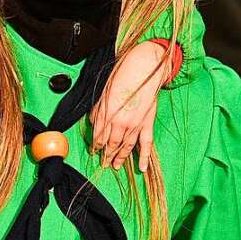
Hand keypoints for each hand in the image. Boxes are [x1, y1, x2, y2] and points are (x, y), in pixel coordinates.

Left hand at [90, 41, 168, 170]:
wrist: (142, 71)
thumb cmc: (122, 79)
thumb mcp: (104, 93)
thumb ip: (98, 111)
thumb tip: (94, 123)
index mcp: (107, 114)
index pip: (99, 136)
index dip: (96, 145)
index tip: (94, 151)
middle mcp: (119, 122)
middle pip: (111, 144)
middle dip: (106, 154)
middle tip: (103, 163)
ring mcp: (134, 124)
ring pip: (125, 146)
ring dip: (120, 158)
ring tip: (115, 166)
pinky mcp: (146, 123)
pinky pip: (145, 144)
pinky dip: (143, 157)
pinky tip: (141, 168)